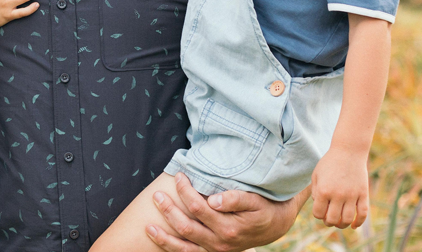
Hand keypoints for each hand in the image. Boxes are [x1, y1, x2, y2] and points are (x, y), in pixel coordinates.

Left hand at [147, 173, 306, 251]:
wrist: (274, 225)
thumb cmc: (262, 207)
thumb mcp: (254, 200)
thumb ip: (234, 199)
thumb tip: (213, 199)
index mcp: (229, 228)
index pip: (198, 208)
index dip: (185, 191)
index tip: (179, 176)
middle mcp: (220, 242)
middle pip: (186, 227)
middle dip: (169, 210)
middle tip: (156, 195)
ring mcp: (214, 250)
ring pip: (183, 247)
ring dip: (164, 236)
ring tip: (148, 225)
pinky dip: (171, 248)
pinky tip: (157, 238)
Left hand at [311, 147, 368, 228]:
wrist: (348, 151)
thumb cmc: (330, 162)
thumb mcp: (316, 174)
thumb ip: (315, 192)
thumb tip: (320, 209)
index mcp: (323, 190)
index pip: (318, 214)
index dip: (318, 215)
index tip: (320, 211)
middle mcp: (337, 195)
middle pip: (333, 220)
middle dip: (329, 222)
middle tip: (330, 219)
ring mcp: (352, 195)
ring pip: (348, 220)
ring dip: (343, 225)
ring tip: (341, 222)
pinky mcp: (363, 194)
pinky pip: (363, 214)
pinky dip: (359, 223)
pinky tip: (354, 225)